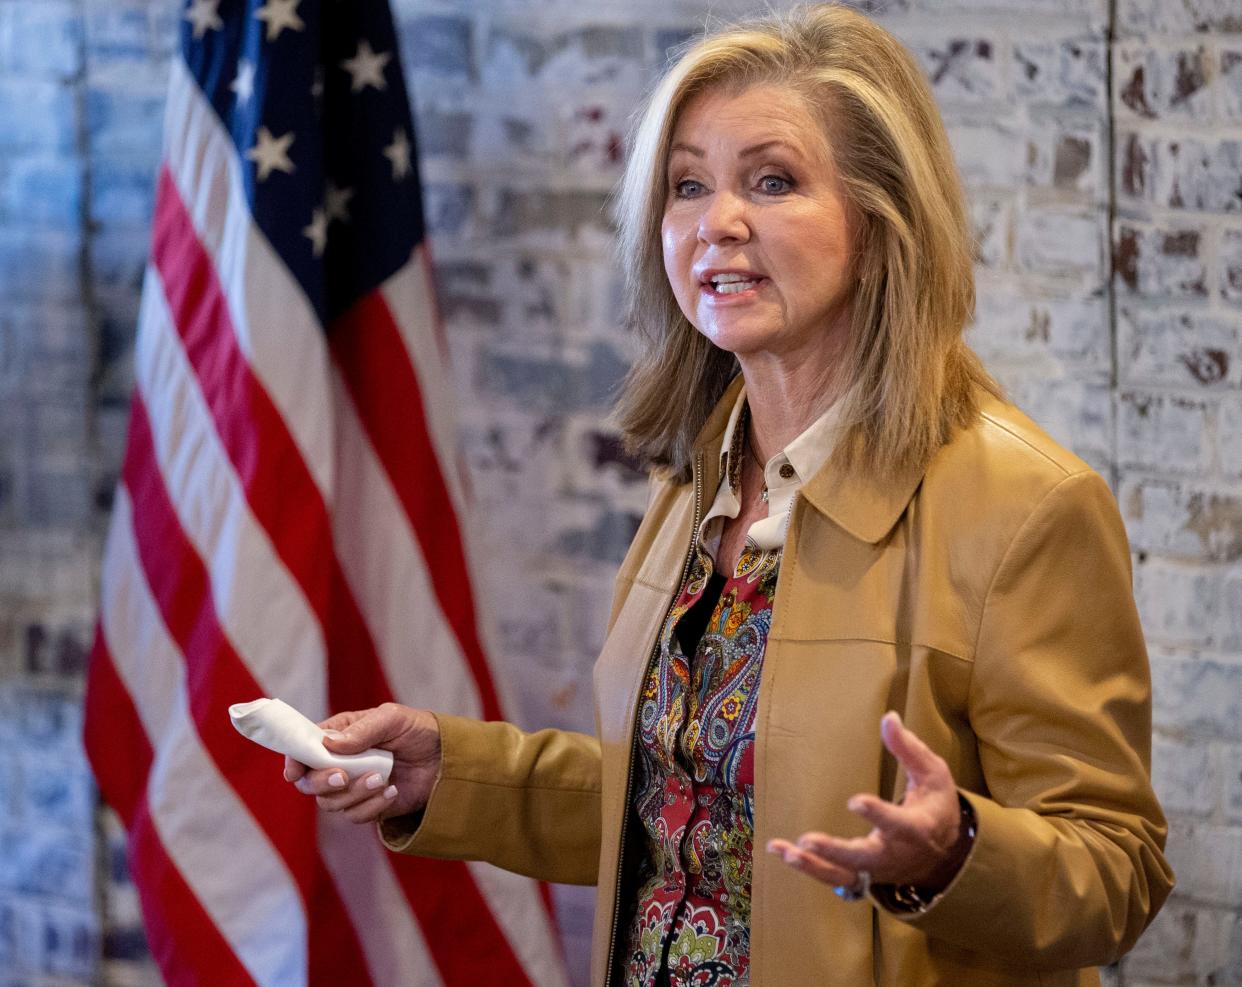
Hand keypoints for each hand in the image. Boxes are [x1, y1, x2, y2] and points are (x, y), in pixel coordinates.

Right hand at [283, 703, 440, 823]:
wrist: (446, 759)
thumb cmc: (417, 730)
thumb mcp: (392, 719)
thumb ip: (362, 730)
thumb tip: (329, 746)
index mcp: (339, 736)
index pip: (305, 750)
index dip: (295, 761)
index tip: (294, 772)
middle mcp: (340, 763)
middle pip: (311, 783)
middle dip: (323, 782)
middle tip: (344, 776)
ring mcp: (353, 787)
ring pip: (331, 803)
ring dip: (354, 793)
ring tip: (381, 778)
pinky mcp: (368, 807)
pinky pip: (355, 816)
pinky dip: (372, 806)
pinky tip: (392, 790)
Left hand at [767, 711, 968, 893]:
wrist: (945, 855)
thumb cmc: (936, 806)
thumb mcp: (933, 774)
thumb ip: (909, 749)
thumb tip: (888, 717)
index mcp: (917, 828)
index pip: (898, 824)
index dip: (878, 814)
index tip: (855, 801)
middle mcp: (895, 854)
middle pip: (864, 858)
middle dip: (835, 851)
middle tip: (807, 839)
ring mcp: (877, 870)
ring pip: (844, 875)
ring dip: (813, 865)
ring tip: (785, 851)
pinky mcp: (862, 876)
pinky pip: (833, 877)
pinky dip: (808, 867)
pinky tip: (780, 850)